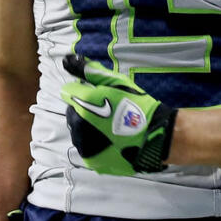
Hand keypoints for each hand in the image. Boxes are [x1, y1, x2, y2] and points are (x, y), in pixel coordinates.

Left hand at [59, 54, 175, 175]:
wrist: (154, 136)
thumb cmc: (137, 105)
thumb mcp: (116, 81)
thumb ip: (89, 70)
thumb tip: (66, 60)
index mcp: (84, 102)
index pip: (69, 92)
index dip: (82, 91)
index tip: (98, 95)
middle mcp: (78, 124)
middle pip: (72, 113)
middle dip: (84, 110)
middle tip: (108, 112)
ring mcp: (84, 145)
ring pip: (78, 132)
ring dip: (88, 128)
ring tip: (110, 128)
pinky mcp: (92, 160)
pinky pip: (87, 148)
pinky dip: (95, 144)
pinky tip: (111, 141)